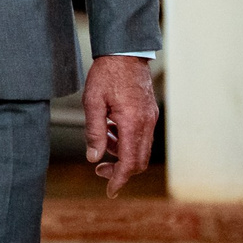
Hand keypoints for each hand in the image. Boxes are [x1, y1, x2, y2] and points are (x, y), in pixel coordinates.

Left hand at [83, 55, 157, 197]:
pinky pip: (142, 136)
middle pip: (139, 161)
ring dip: (122, 154)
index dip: (119, 180)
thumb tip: (93, 157)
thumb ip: (94, 132)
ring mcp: (150, 118)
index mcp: (132, 122)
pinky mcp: (149, 112)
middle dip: (120, 170)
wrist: (125, 52)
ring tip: (103, 140)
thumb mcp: (92, 102)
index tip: (110, 191)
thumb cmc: (106, 74)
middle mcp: (146, 123)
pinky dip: (127, 141)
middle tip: (99, 168)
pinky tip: (111, 129)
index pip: (130, 162)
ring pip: (141, 150)